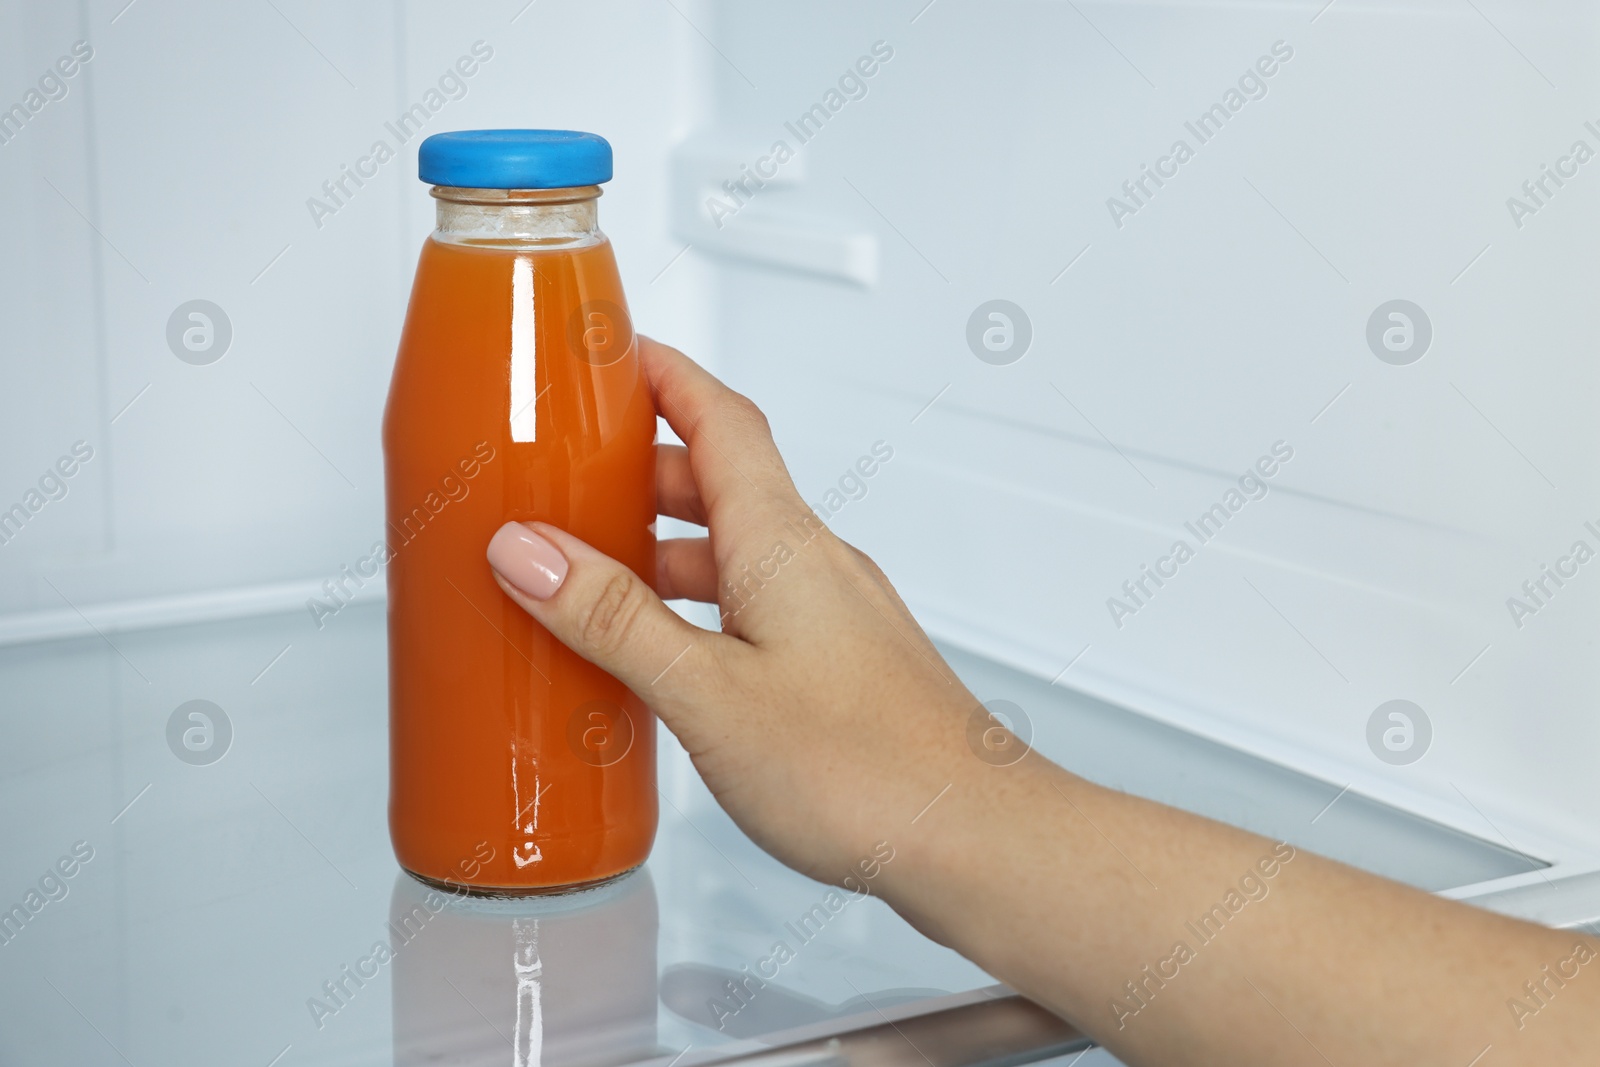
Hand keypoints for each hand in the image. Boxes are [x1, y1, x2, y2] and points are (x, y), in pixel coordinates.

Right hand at [486, 337, 983, 886]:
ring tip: (594, 575)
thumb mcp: (707, 693)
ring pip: (736, 549)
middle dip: (639, 471)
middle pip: (721, 479)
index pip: (718, 416)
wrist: (973, 837)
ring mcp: (832, 613)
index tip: (608, 355)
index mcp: (781, 542)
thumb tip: (530, 551)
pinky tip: (664, 656)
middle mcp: (814, 563)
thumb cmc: (867, 770)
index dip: (661, 374)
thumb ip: (613, 622)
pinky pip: (755, 604)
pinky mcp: (839, 664)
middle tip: (570, 481)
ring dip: (664, 549)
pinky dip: (696, 607)